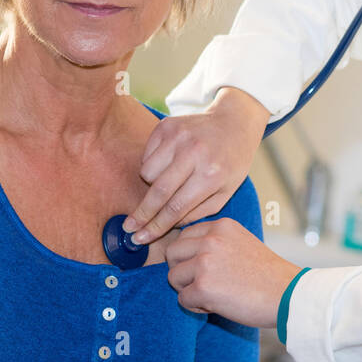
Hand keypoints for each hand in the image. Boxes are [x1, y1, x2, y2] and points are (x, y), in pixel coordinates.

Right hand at [123, 86, 269, 243]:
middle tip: (128, 227)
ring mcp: (179, 136)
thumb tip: (166, 226)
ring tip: (169, 181)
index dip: (156, 226)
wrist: (233, 122)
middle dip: (141, 213)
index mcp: (211, 174)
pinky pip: (146, 155)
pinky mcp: (166, 125)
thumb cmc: (230, 163)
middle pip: (158, 191)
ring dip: (151, 184)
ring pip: (147, 172)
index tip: (140, 238)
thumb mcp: (224, 193)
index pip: (176, 207)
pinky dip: (152, 165)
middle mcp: (194, 153)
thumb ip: (196, 213)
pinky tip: (169, 163)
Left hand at [166, 217, 302, 327]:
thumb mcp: (241, 242)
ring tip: (213, 294)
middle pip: (172, 253)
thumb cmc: (267, 274)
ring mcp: (205, 262)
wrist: (288, 295)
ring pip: (173, 276)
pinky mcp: (203, 287)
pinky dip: (196, 307)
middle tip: (203, 283)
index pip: (184, 235)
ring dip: (188, 289)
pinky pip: (182, 299)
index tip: (206, 268)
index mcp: (221, 226)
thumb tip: (186, 254)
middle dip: (182, 270)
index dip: (190, 255)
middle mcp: (210, 239)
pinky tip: (217, 305)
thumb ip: (215, 242)